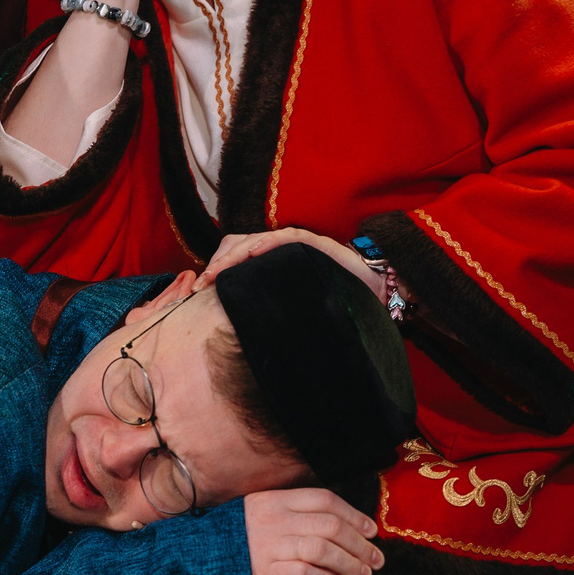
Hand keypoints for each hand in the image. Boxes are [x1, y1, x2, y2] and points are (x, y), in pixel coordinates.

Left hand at [203, 227, 399, 313]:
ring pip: (254, 239)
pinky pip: (288, 238)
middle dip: (217, 263)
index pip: (234, 256)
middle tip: (203, 285)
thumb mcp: (289, 310)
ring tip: (219, 273)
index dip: (216, 268)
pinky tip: (254, 253)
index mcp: (269, 263)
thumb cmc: (332, 303)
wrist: (375, 292)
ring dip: (233, 255)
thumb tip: (240, 336)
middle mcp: (278, 250)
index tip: (198, 290)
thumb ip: (268, 313)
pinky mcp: (315, 243)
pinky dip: (268, 243)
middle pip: (236, 244)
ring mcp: (295, 244)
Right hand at [243, 488, 383, 574]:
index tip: (371, 530)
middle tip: (376, 559)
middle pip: (329, 525)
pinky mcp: (262, 573)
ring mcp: (267, 546)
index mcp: (274, 499)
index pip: (324, 499)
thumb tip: (340, 526)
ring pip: (322, 549)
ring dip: (350, 563)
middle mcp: (272, 519)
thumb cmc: (236, 540)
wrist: (196, 562)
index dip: (353, 514)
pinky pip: (303, 573)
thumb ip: (293, 515)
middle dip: (360, 543)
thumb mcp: (260, 515)